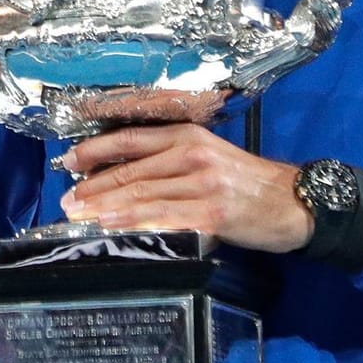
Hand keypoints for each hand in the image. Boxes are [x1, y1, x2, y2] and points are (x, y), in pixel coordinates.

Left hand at [58, 124, 313, 253]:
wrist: (295, 202)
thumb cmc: (247, 184)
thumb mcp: (209, 157)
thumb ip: (170, 162)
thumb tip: (121, 178)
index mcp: (188, 136)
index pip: (130, 139)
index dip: (95, 150)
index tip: (69, 162)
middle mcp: (192, 155)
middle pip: (130, 170)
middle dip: (93, 186)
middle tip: (66, 200)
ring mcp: (202, 184)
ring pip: (142, 194)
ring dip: (105, 206)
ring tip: (78, 215)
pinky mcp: (212, 214)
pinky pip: (164, 218)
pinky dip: (135, 222)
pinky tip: (114, 227)